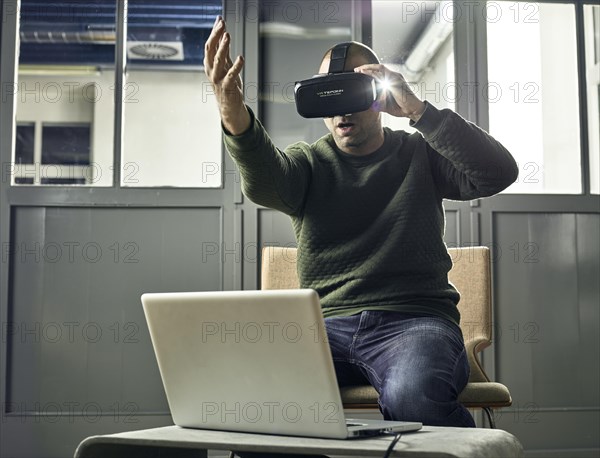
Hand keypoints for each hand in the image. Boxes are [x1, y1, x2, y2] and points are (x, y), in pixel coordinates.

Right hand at [204, 16, 249, 134]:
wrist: (229, 107)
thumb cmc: (227, 84)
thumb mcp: (225, 65)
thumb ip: (224, 49)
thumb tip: (223, 31)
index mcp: (209, 64)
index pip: (209, 45)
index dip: (214, 32)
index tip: (220, 20)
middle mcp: (211, 70)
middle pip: (210, 50)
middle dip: (216, 36)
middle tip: (222, 25)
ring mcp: (218, 79)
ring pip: (218, 61)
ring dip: (222, 48)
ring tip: (227, 36)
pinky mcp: (227, 87)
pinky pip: (230, 75)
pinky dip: (236, 67)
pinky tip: (241, 58)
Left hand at [354, 64, 425, 121]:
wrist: (412, 110)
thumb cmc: (402, 107)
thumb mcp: (385, 105)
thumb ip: (377, 102)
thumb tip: (370, 104)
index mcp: (392, 81)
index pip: (380, 72)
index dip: (370, 71)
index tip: (360, 73)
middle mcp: (394, 77)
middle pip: (378, 68)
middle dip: (366, 67)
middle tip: (356, 69)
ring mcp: (395, 78)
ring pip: (380, 68)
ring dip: (368, 68)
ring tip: (359, 70)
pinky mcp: (396, 81)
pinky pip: (383, 74)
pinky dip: (373, 72)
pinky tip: (366, 73)